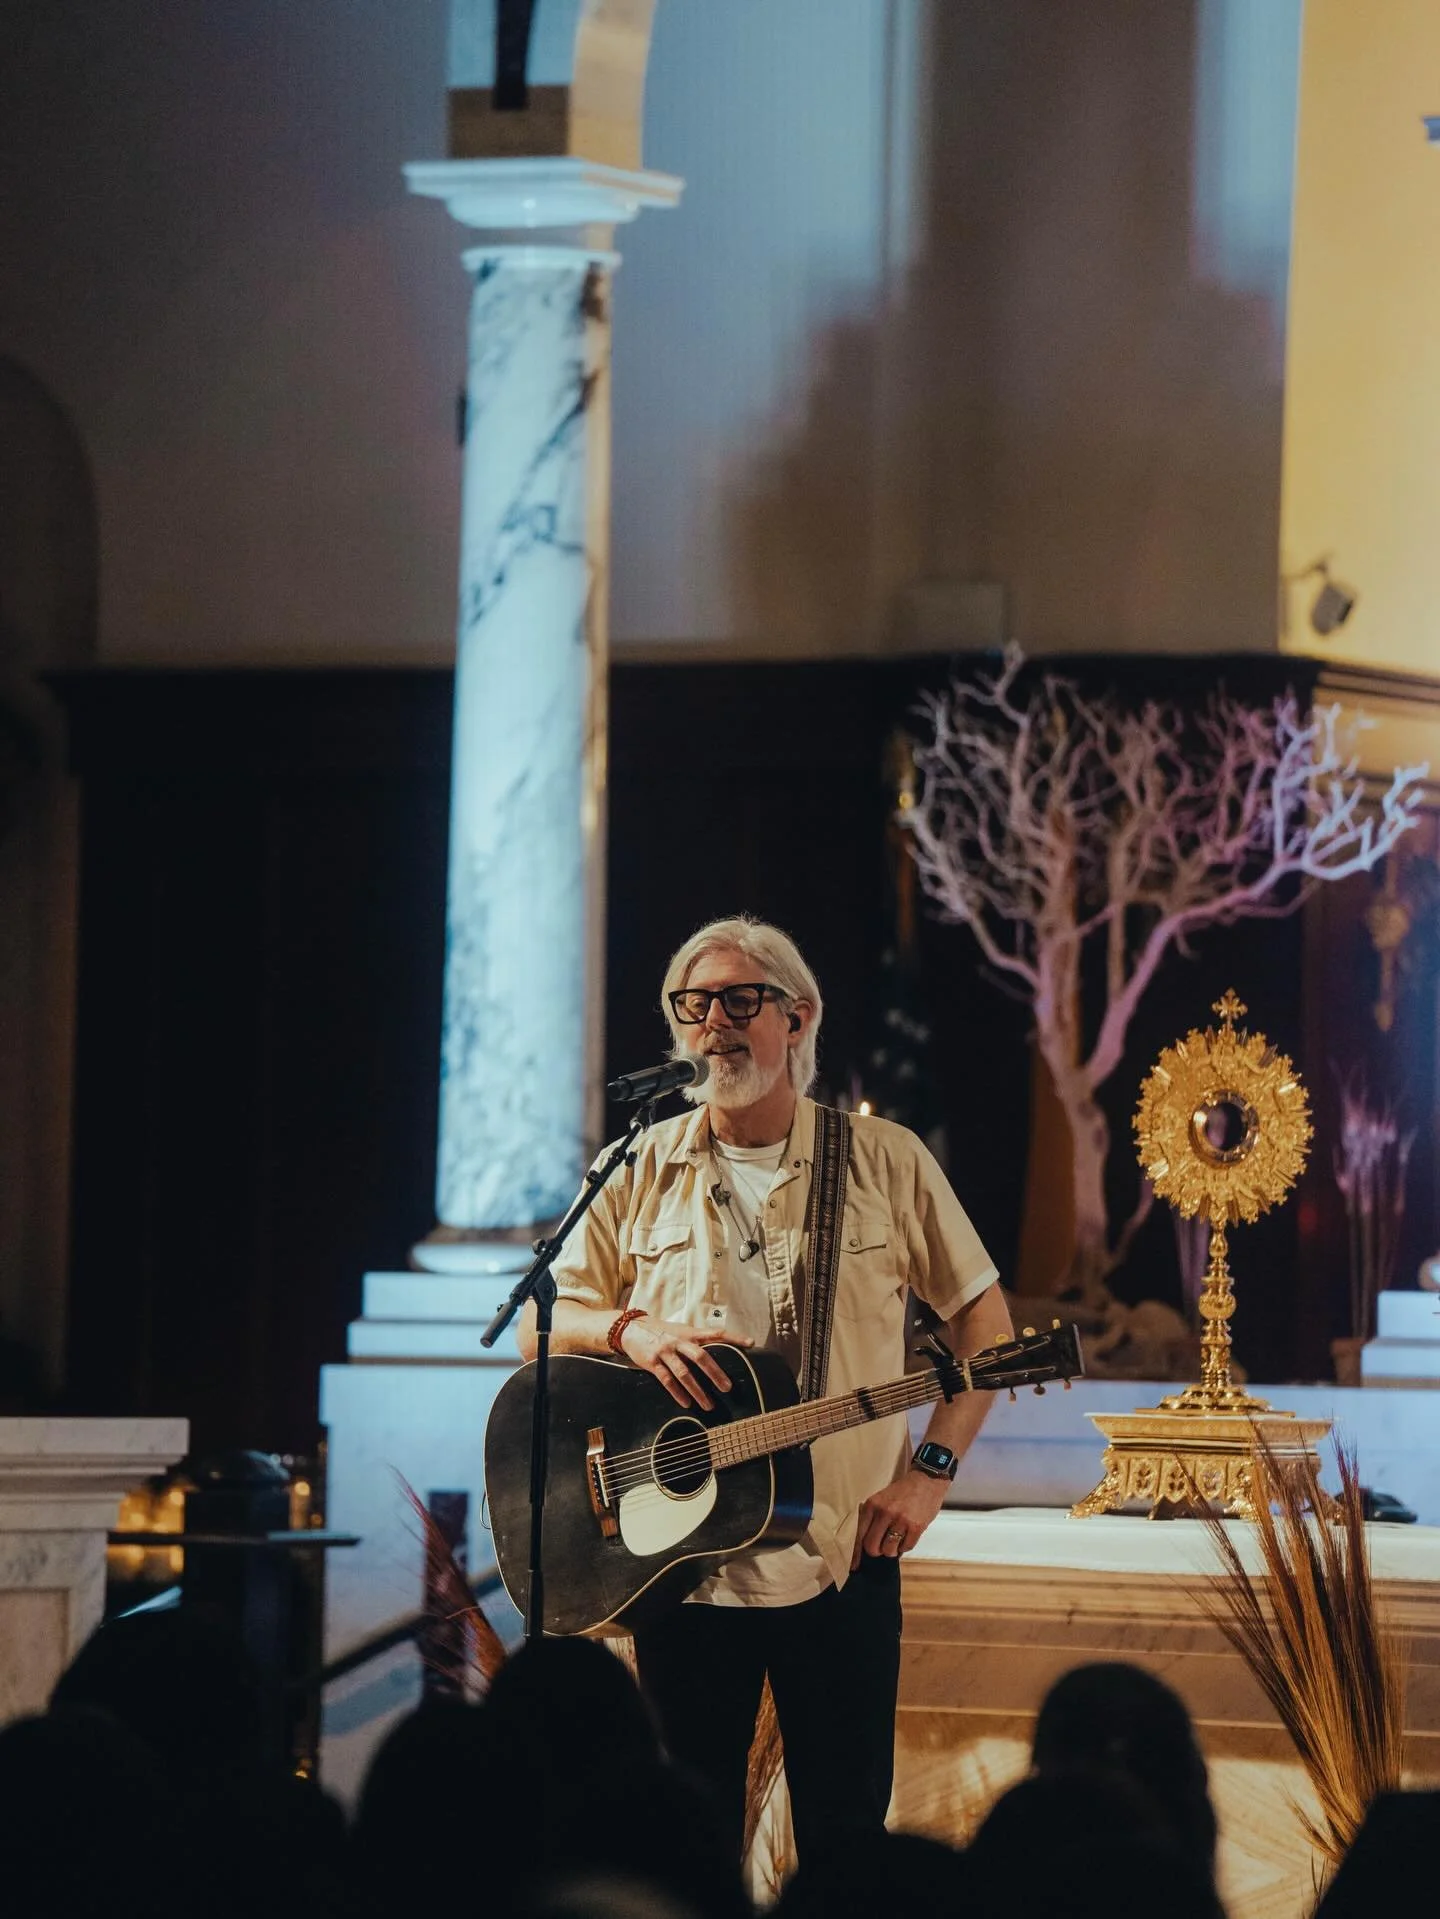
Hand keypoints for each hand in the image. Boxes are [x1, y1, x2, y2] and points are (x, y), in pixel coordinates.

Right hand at [620, 1317, 749, 1409]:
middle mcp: (679, 1341)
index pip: (716, 1333)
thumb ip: (697, 1340)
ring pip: (684, 1373)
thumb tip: (719, 1351)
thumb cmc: (662, 1332)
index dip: (734, 1337)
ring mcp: (665, 1352)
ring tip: (708, 1405)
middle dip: (715, 1373)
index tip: (750, 1343)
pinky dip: (677, 1393)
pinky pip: (667, 1380)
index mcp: (690, 1332)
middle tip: (727, 1388)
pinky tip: (687, 1403)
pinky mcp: (652, 1362)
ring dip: (697, 1391)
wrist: (632, 1329)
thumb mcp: (681, 1331)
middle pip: (701, 1357)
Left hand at [850, 1469, 949, 1569]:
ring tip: (898, 1537)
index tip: (854, 1566)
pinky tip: (908, 1534)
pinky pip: (906, 1548)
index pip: (859, 1535)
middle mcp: (884, 1513)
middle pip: (872, 1547)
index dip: (856, 1554)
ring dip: (893, 1549)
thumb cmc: (902, 1492)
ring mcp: (901, 1520)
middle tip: (883, 1545)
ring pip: (889, 1550)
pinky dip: (906, 1545)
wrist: (926, 1480)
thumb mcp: (880, 1499)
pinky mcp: (916, 1527)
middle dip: (877, 1551)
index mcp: (872, 1505)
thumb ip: (871, 1519)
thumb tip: (863, 1545)